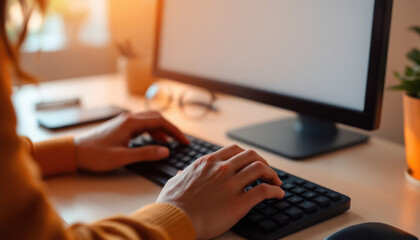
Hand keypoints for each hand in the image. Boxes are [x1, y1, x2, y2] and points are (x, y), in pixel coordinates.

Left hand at [74, 111, 188, 171]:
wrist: (74, 152)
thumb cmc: (95, 155)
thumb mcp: (122, 157)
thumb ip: (145, 154)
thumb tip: (166, 151)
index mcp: (130, 123)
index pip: (160, 121)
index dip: (175, 131)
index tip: (184, 141)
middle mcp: (128, 119)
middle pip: (156, 118)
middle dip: (170, 128)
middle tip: (181, 141)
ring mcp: (124, 122)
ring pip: (149, 121)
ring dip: (161, 130)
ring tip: (169, 143)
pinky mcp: (120, 127)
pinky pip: (141, 125)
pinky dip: (151, 131)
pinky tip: (153, 141)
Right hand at [157, 145, 284, 238]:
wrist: (173, 220)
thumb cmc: (171, 204)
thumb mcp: (174, 182)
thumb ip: (182, 175)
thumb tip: (182, 172)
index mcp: (207, 163)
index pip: (234, 150)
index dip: (247, 155)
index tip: (251, 162)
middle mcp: (221, 169)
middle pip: (251, 156)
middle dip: (263, 162)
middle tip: (267, 171)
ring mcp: (231, 184)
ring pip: (260, 169)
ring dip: (272, 174)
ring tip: (276, 182)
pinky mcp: (238, 202)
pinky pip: (264, 191)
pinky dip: (275, 191)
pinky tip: (278, 194)